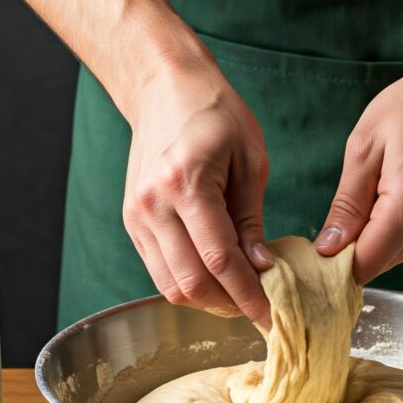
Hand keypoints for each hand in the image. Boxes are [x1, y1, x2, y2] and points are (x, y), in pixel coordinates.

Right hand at [121, 22, 272, 326]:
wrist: (163, 87)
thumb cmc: (215, 113)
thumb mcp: (251, 159)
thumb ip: (252, 217)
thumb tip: (261, 267)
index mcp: (187, 182)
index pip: (220, 258)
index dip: (247, 294)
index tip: (270, 314)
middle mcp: (154, 204)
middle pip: (190, 282)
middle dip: (227, 304)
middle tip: (258, 307)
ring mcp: (137, 214)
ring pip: (169, 284)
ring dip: (206, 299)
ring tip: (238, 295)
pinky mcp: (132, 220)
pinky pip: (158, 269)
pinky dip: (187, 282)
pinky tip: (215, 276)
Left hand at [315, 38, 402, 283]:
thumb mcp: (365, 145)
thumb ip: (346, 203)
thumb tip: (327, 249)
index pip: (365, 263)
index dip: (336, 262)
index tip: (319, 249)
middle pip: (380, 263)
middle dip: (356, 246)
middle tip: (351, 203)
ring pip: (397, 257)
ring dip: (380, 237)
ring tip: (385, 189)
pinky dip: (401, 231)